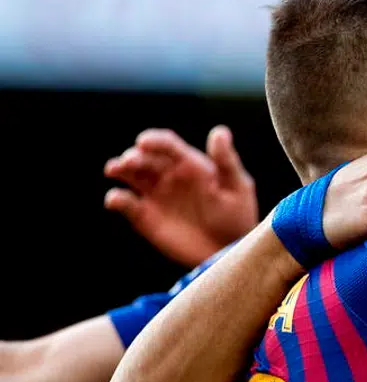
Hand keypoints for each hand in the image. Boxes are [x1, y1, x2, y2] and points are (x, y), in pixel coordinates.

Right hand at [105, 127, 258, 266]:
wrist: (227, 251)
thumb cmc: (237, 216)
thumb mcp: (237, 187)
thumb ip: (226, 161)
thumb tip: (220, 131)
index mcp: (190, 164)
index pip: (168, 145)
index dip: (155, 140)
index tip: (144, 142)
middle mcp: (168, 175)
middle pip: (145, 158)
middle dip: (134, 156)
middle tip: (130, 161)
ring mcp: (155, 194)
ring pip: (130, 175)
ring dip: (120, 169)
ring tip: (115, 169)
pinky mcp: (145, 216)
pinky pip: (126, 203)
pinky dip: (116, 199)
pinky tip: (116, 200)